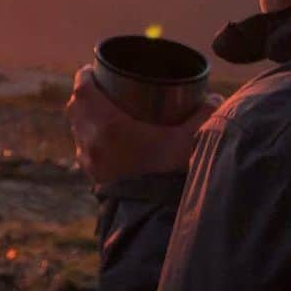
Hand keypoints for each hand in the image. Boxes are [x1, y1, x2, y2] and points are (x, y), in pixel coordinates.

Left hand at [65, 64, 221, 187]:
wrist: (154, 221)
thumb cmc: (169, 176)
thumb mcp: (190, 140)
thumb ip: (205, 113)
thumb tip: (214, 97)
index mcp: (105, 125)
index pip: (83, 88)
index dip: (88, 74)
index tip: (97, 68)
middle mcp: (89, 142)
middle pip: (77, 106)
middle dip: (88, 94)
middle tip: (107, 88)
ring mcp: (89, 162)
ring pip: (79, 129)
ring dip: (89, 118)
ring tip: (110, 113)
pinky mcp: (94, 178)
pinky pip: (86, 150)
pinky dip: (94, 140)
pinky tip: (114, 143)